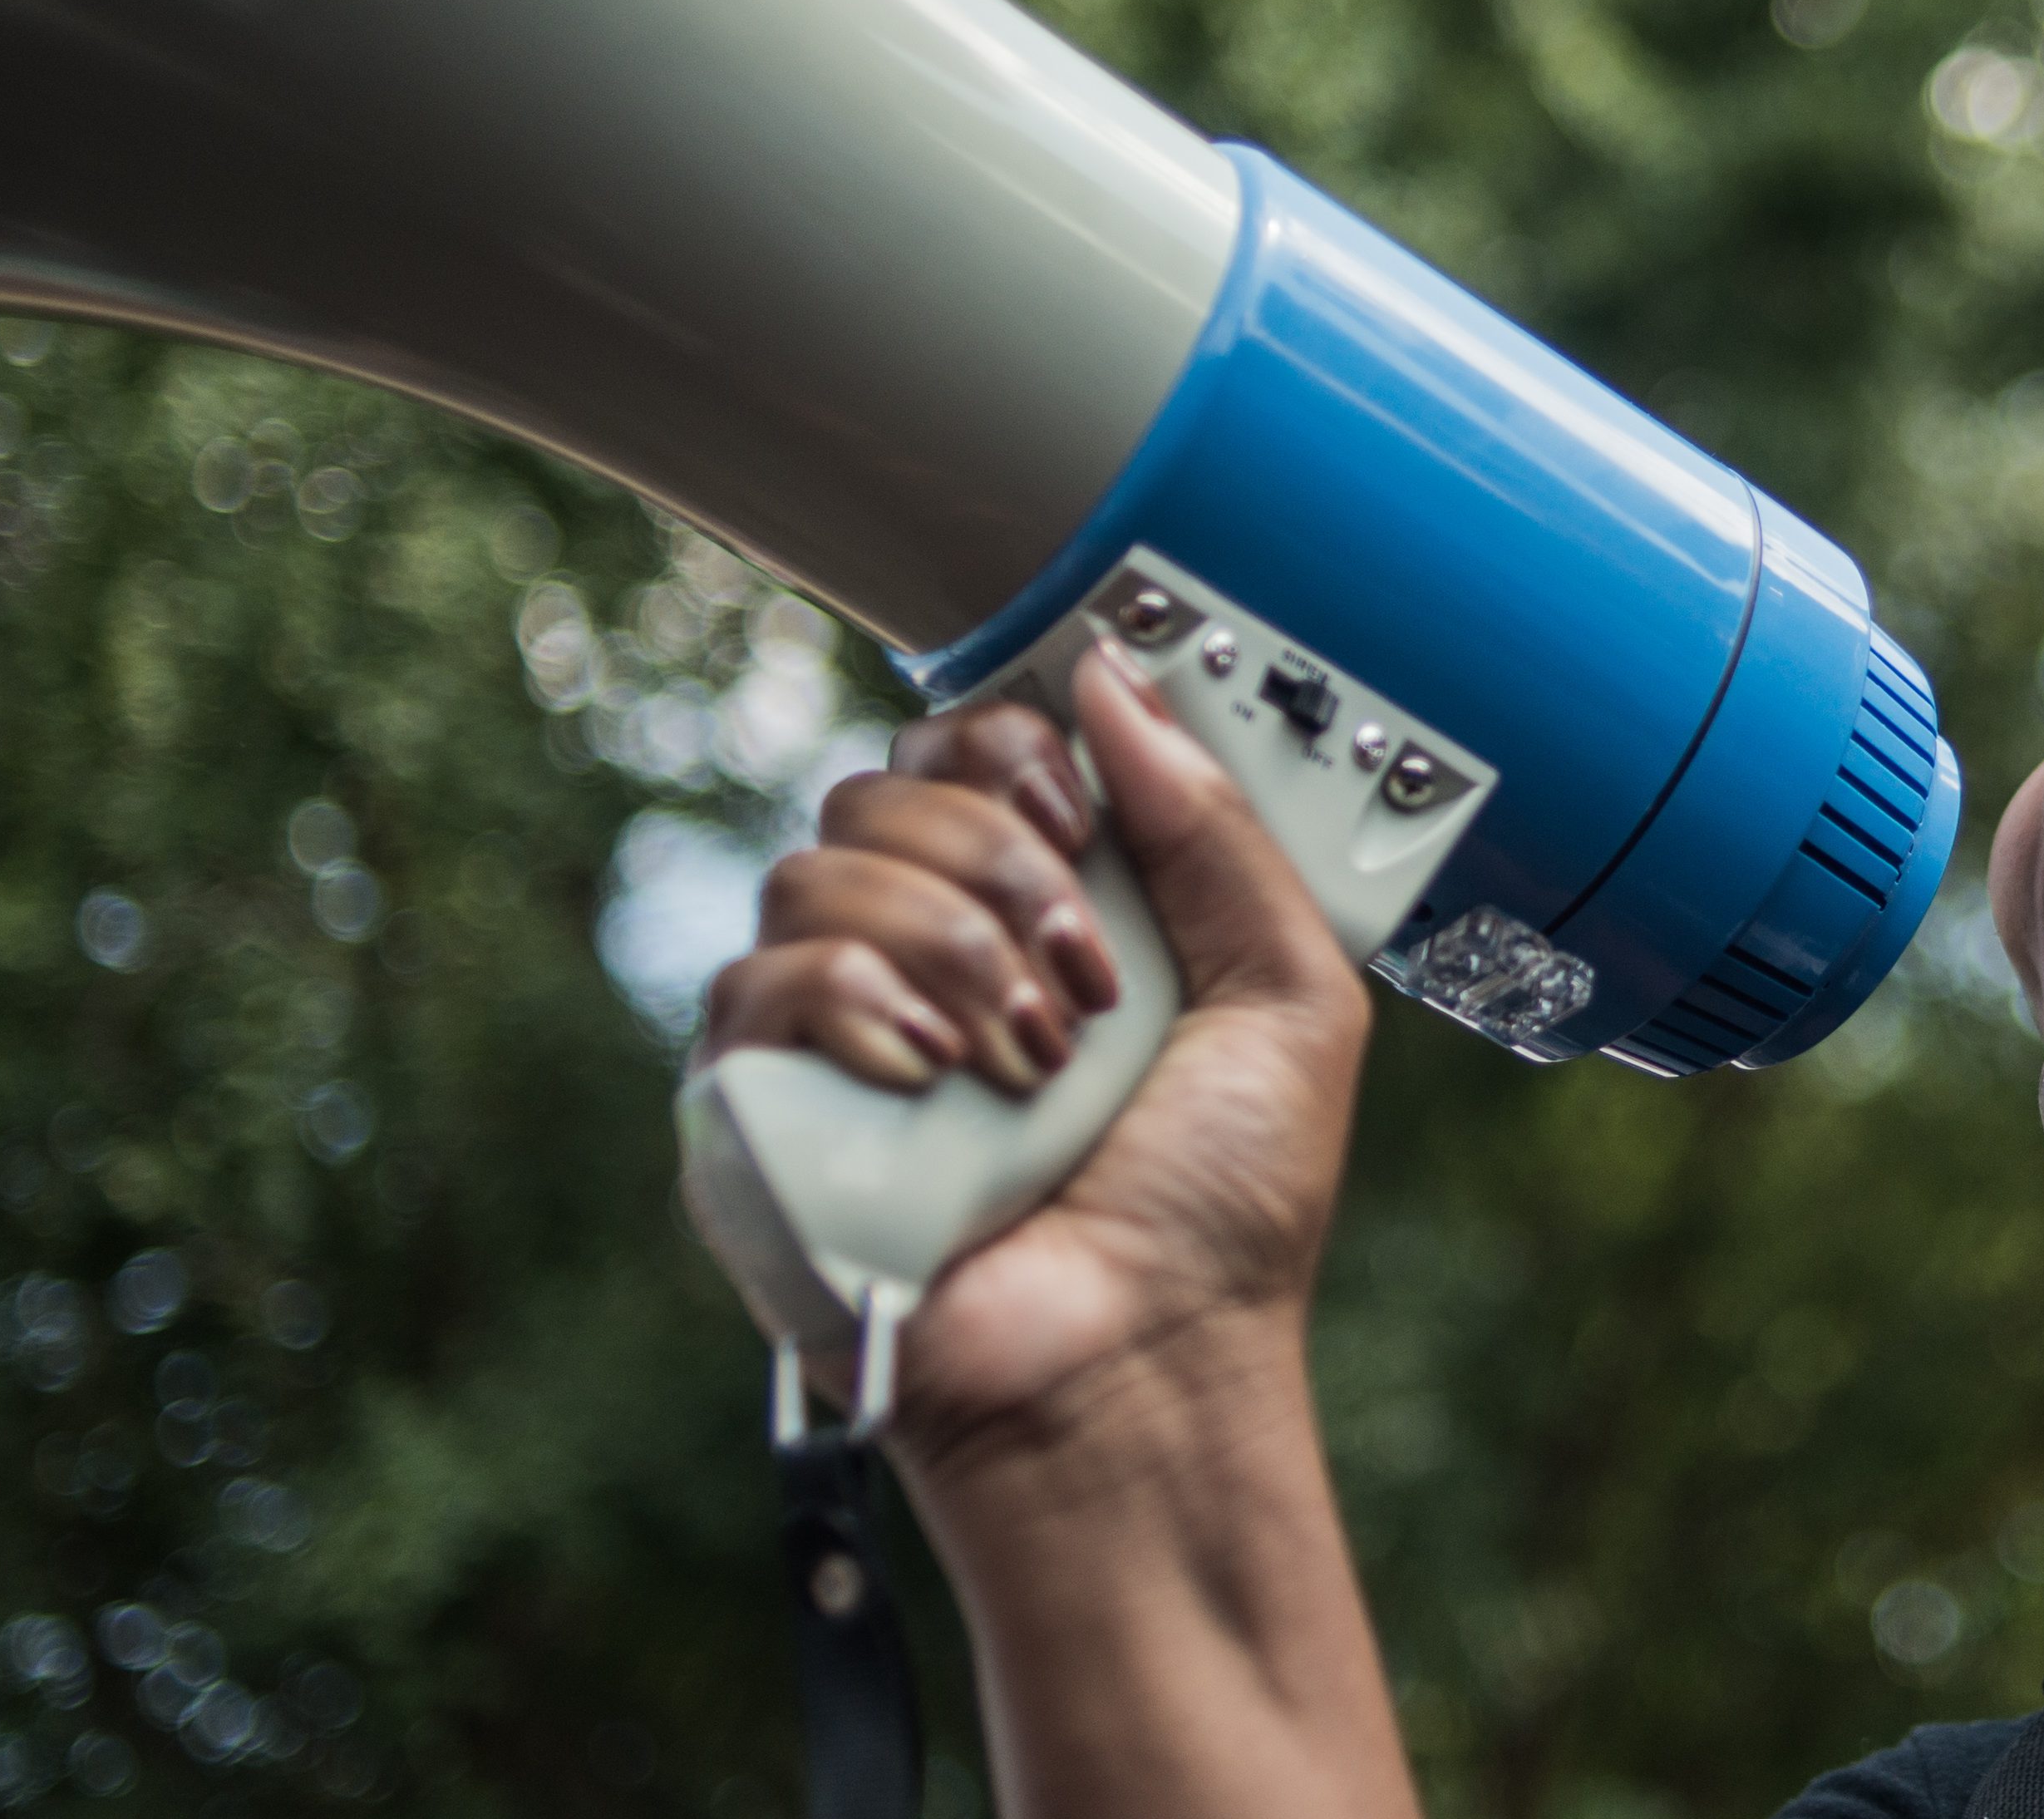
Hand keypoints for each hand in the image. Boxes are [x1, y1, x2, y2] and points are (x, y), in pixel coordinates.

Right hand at [696, 642, 1375, 1464]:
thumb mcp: (1288, 996)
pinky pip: (755, 983)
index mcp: (1041, 910)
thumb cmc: (1225, 1213)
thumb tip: (1113, 673)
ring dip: (951, 950)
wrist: (1149, 1369)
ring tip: (1033, 1065)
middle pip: (884, 786)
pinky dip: (855, 1004)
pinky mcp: (761, 1113)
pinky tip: (933, 1079)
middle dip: (998, 863)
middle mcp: (927, 951)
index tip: (1083, 827)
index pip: (964, 746)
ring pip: (817, 866)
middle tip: (1083, 979)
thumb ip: (1218, 826)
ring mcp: (836, 1030)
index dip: (1014, 753)